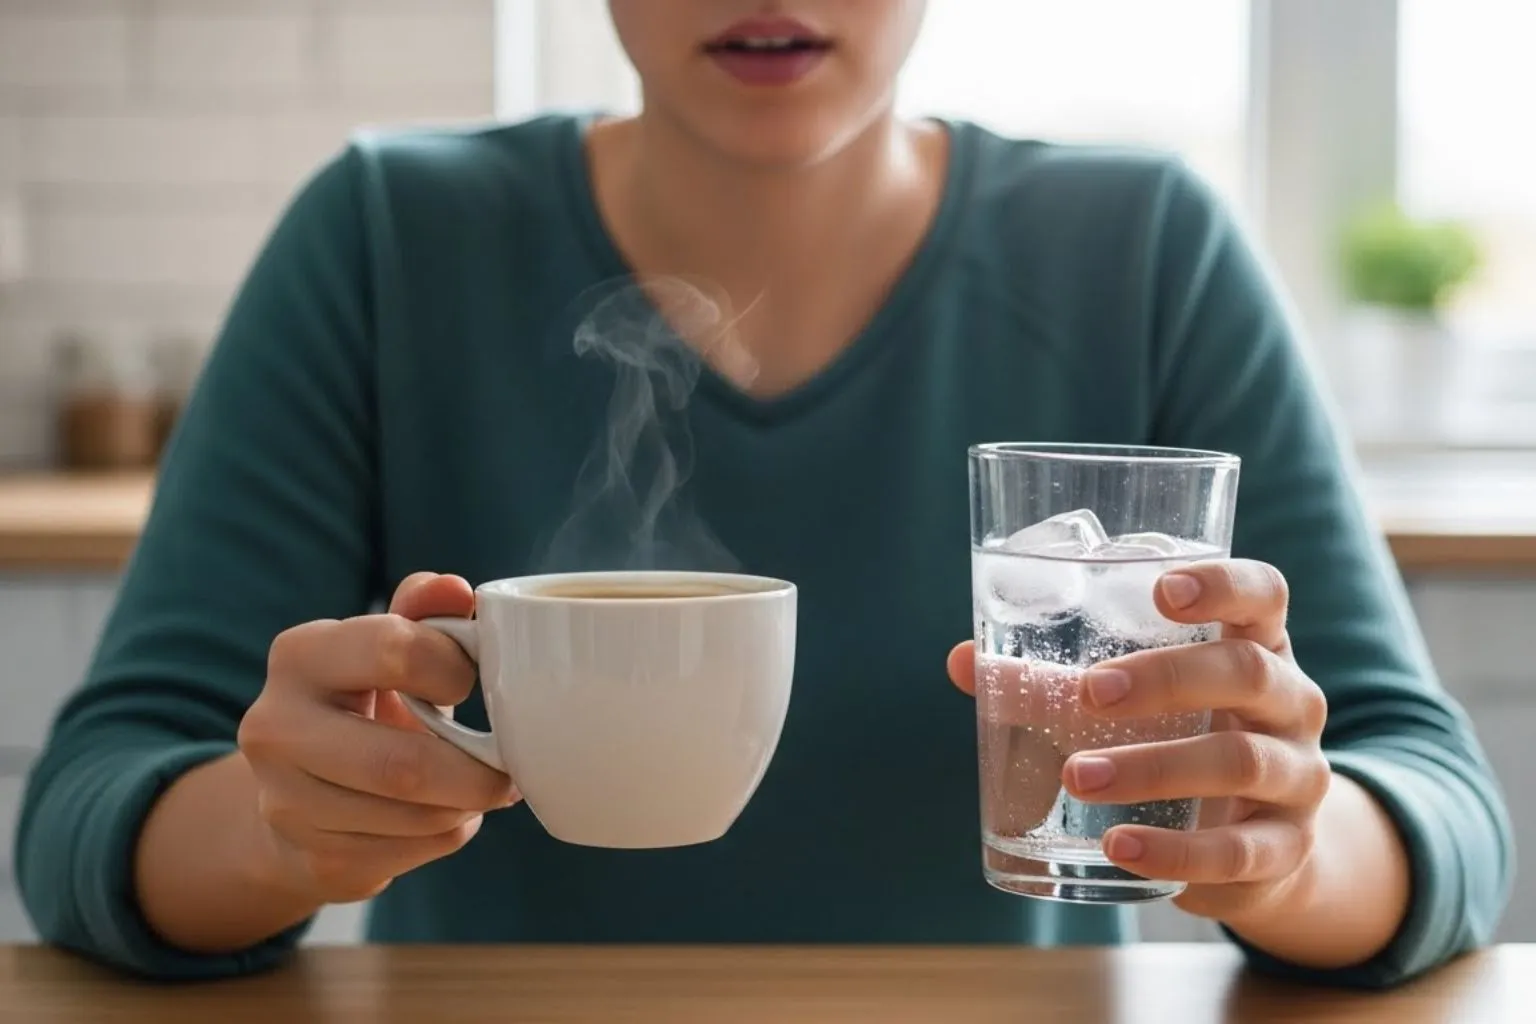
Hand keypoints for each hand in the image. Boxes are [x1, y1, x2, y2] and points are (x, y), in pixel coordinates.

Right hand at [239, 572, 517, 903]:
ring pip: (414, 816)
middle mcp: (276, 728)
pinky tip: (444, 816)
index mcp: (300, 655)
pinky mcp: (311, 859)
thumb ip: (423, 610)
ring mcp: (285, 802)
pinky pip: (409, 853)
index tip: (473, 680)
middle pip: (403, 765)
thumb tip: (456, 590)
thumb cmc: (363, 703)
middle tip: (508, 769)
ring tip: (478, 788)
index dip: (455, 668)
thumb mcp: (385, 646)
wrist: (296, 790)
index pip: (395, 651)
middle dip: (476, 773)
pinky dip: (446, 835)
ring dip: (466, 806)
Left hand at [949, 559, 1331, 925]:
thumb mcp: (1134, 702)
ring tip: (1080, 777)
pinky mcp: (1285, 848)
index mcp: (1256, 646)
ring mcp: (1297, 775)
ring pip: (1241, 761)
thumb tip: (964, 661)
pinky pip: (1238, 851)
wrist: (1254, 847)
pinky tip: (1119, 847)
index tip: (1163, 589)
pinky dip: (1174, 851)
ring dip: (1154, 768)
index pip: (1264, 596)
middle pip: (1249, 672)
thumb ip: (1055, 681)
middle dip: (1166, 679)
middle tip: (1090, 693)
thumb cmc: (1182, 739)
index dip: (1224, 584)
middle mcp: (1291, 702)